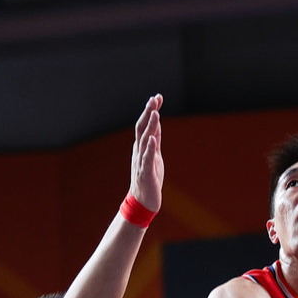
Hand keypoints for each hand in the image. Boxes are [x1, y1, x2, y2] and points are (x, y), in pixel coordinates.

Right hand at [129, 94, 164, 211]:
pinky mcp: (145, 172)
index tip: (158, 97)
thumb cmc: (149, 177)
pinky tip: (152, 138)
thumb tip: (157, 123)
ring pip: (144, 140)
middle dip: (148, 112)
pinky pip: (147, 158)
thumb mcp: (155, 155)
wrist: (143, 201)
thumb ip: (155, 140)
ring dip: (150, 126)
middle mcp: (139, 150)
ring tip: (155, 113)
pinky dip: (149, 148)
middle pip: (142, 128)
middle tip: (153, 99)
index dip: (151, 110)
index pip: (146, 124)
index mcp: (142, 146)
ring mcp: (141, 161)